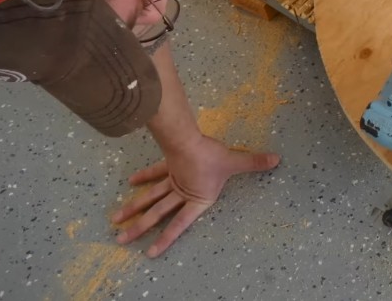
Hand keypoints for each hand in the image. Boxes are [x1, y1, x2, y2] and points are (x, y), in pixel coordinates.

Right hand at [110, 135, 279, 256]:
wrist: (187, 139)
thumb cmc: (211, 156)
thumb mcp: (234, 161)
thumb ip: (254, 163)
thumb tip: (277, 160)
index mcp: (196, 198)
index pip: (180, 224)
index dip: (166, 238)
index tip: (150, 253)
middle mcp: (181, 192)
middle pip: (156, 213)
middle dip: (139, 228)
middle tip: (120, 240)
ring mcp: (172, 180)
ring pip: (149, 198)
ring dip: (133, 209)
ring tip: (115, 222)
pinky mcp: (168, 165)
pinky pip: (155, 173)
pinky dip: (144, 177)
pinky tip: (131, 182)